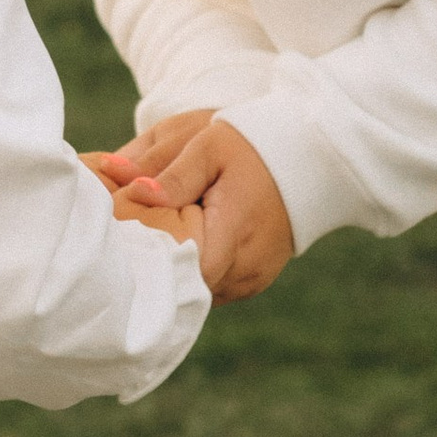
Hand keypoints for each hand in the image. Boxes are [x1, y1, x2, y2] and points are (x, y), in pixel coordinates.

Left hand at [84, 114, 294, 302]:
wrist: (308, 160)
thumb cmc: (253, 146)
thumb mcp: (209, 146)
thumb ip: (170, 171)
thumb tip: (128, 186)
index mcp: (232, 232)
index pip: (181, 271)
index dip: (149, 261)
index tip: (128, 243)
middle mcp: (244, 267)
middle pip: (184, 286)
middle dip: (157, 266)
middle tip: (133, 241)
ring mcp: (250, 280)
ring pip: (197, 291)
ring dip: (177, 270)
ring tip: (158, 241)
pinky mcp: (253, 283)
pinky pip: (212, 287)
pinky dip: (195, 270)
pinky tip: (184, 246)